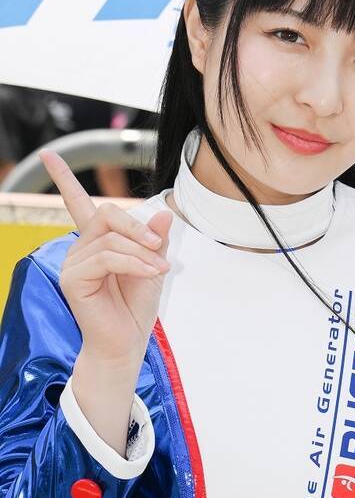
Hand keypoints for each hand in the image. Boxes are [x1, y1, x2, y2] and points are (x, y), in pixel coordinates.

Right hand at [39, 148, 173, 367]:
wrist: (127, 343)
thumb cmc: (135, 307)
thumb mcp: (152, 266)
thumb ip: (155, 240)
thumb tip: (162, 213)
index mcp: (96, 242)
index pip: (76, 203)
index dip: (63, 178)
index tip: (48, 154)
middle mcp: (80, 248)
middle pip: (107, 214)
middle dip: (138, 227)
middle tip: (160, 248)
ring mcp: (73, 263)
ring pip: (110, 237)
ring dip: (142, 250)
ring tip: (160, 269)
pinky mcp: (73, 278)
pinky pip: (107, 256)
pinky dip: (134, 262)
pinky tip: (150, 272)